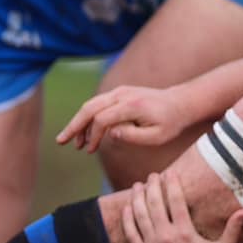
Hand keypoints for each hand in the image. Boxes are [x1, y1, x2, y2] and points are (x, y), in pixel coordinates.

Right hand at [54, 84, 190, 153]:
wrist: (181, 102)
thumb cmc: (171, 122)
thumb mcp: (157, 136)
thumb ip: (133, 136)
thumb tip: (110, 134)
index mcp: (131, 106)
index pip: (102, 119)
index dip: (92, 136)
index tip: (90, 150)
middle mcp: (122, 95)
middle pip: (89, 108)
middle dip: (74, 125)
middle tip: (61, 141)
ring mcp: (119, 92)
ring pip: (91, 104)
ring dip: (79, 122)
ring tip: (73, 141)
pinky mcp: (119, 93)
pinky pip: (98, 104)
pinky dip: (89, 117)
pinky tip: (86, 132)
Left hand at [122, 173, 242, 242]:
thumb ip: (232, 229)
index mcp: (185, 233)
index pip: (176, 201)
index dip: (171, 184)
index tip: (169, 173)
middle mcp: (166, 236)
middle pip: (155, 204)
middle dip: (153, 186)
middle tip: (152, 175)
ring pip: (140, 215)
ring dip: (137, 198)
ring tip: (137, 186)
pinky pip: (131, 233)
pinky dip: (127, 219)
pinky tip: (126, 208)